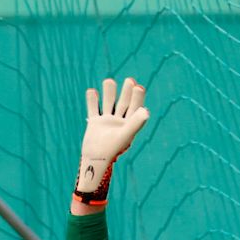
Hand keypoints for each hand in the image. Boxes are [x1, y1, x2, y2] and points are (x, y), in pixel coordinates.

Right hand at [76, 77, 150, 205]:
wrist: (96, 159)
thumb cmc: (113, 149)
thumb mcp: (125, 134)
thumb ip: (136, 123)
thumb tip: (146, 110)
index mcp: (129, 125)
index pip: (135, 108)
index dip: (138, 97)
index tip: (138, 86)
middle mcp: (119, 122)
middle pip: (124, 103)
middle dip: (126, 92)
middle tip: (129, 80)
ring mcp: (106, 121)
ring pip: (109, 103)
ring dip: (109, 93)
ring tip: (109, 81)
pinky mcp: (94, 123)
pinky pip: (94, 109)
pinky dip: (92, 100)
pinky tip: (92, 91)